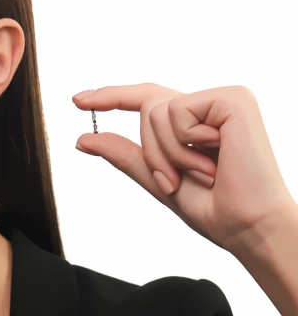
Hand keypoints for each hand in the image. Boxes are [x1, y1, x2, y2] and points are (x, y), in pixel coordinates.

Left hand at [72, 83, 294, 254]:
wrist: (245, 226)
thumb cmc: (209, 205)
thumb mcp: (155, 177)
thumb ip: (122, 153)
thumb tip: (83, 138)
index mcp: (191, 121)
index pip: (143, 98)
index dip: (110, 97)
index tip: (78, 101)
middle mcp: (205, 105)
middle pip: (146, 107)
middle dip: (151, 152)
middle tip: (174, 181)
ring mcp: (218, 98)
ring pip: (155, 111)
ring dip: (168, 153)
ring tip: (200, 172)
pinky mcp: (231, 98)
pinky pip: (177, 112)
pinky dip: (184, 144)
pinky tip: (214, 157)